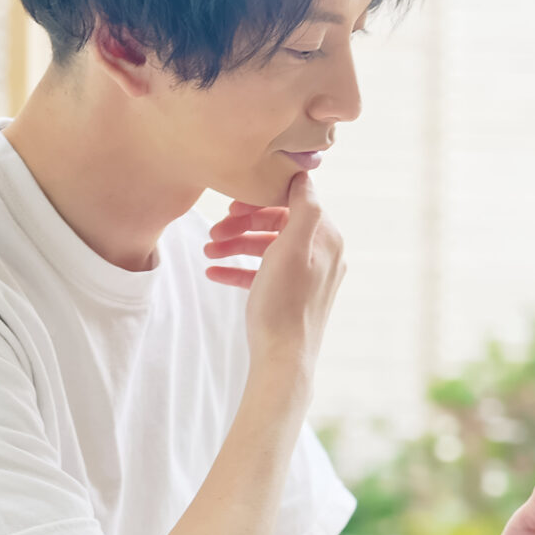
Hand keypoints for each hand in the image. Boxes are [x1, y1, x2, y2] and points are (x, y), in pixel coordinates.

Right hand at [204, 173, 343, 373]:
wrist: (282, 359)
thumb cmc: (284, 304)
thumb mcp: (291, 247)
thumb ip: (302, 208)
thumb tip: (303, 175)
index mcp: (327, 238)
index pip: (293, 202)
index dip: (260, 200)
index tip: (231, 206)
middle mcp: (323, 254)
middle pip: (278, 224)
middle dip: (243, 225)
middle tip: (213, 231)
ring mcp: (308, 276)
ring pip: (268, 249)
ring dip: (236, 245)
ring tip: (207, 252)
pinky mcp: (292, 296)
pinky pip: (264, 273)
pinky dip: (239, 269)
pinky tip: (214, 273)